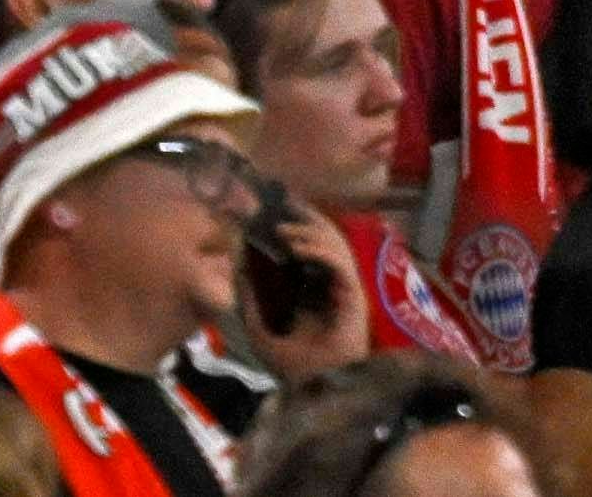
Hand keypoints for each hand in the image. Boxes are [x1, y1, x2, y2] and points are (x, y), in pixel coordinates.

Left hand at [238, 205, 369, 378]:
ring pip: (333, 246)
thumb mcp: (260, 331)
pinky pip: (338, 263)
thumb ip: (251, 304)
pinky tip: (297, 248)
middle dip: (306, 219)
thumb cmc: (295, 367)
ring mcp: (344, 288)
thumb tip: (238, 272)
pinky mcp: (353, 294)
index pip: (308, 249)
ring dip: (308, 233)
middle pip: (324, 240)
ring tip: (283, 229)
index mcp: (313, 291)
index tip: (274, 213)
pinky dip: (319, 251)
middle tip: (285, 201)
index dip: (295, 228)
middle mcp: (330, 285)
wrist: (316, 389)